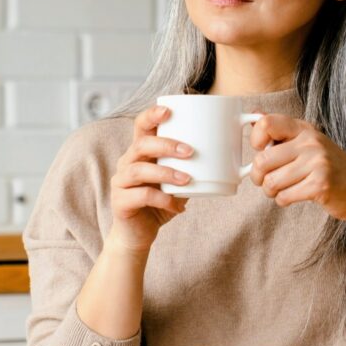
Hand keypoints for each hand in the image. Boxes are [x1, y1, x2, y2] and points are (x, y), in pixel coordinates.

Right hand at [107, 105, 193, 255]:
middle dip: (166, 144)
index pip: (141, 126)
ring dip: (165, 172)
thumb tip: (225, 154)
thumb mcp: (178, 182)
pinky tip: (178, 205)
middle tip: (190, 151)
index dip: (151, 115)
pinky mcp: (120, 202)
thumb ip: (192, 167)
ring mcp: (120, 183)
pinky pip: (141, 196)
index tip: (169, 110)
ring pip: (138, 170)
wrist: (139, 234)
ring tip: (187, 180)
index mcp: (141, 152)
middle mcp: (127, 163)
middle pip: (141, 145)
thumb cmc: (161, 203)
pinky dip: (162, 199)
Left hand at [247, 113, 345, 221]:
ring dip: (271, 192)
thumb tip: (253, 116)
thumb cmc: (329, 168)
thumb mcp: (308, 143)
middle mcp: (310, 142)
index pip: (266, 123)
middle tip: (265, 181)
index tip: (261, 151)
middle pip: (262, 160)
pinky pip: (284, 196)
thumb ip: (282, 133)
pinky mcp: (320, 185)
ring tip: (282, 190)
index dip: (255, 139)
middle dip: (258, 177)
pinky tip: (294, 196)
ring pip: (271, 182)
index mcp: (304, 129)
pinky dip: (283, 201)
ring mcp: (317, 163)